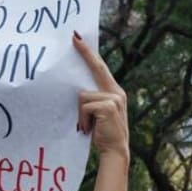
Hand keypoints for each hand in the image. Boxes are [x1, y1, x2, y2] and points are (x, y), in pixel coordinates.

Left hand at [73, 33, 129, 160]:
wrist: (116, 152)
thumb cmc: (103, 134)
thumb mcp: (98, 113)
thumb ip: (93, 99)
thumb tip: (76, 89)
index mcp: (114, 92)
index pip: (100, 68)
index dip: (90, 54)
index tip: (78, 39)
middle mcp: (117, 92)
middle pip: (97, 68)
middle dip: (85, 53)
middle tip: (74, 38)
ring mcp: (114, 98)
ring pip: (83, 95)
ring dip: (80, 113)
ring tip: (86, 126)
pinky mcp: (109, 106)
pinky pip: (84, 105)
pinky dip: (82, 119)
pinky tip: (87, 129)